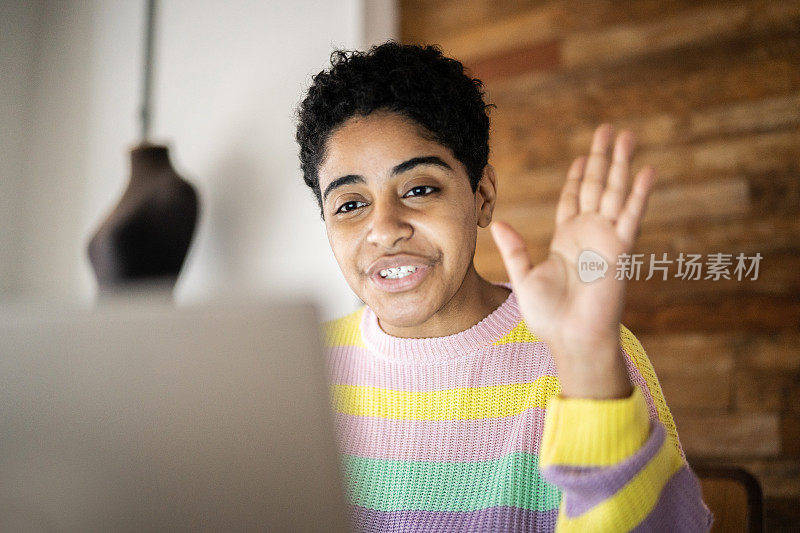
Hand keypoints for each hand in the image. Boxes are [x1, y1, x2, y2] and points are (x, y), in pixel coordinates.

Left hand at [490, 124, 654, 398]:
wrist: (571, 339)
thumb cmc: (548, 316)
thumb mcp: (524, 277)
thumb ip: (514, 249)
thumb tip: (498, 223)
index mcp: (566, 240)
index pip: (573, 199)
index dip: (578, 177)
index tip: (582, 156)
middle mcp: (588, 234)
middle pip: (595, 186)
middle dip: (601, 158)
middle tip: (608, 130)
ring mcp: (605, 239)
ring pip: (614, 192)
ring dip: (621, 164)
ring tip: (627, 136)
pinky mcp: (620, 250)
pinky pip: (631, 215)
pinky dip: (639, 193)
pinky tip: (646, 170)